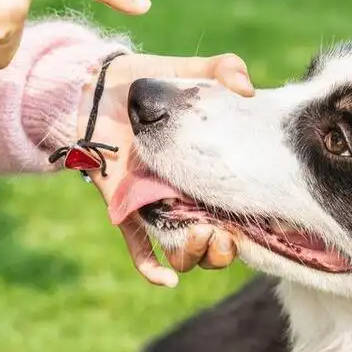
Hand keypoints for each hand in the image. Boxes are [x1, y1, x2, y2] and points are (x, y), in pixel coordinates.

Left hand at [81, 52, 253, 286]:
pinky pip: (140, 248)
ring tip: (201, 238)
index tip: (262, 219)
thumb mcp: (185, 73)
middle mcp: (188, 194)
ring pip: (183, 251)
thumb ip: (219, 70)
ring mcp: (158, 206)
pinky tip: (166, 281)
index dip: (255, 222)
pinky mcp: (126, 210)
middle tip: (226, 234)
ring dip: (195, 253)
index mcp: (209, 169)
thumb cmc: (141, 81)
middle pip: (216, 241)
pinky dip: (152, 269)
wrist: (89, 89)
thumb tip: (246, 86)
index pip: (240, 207)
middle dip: (225, 247)